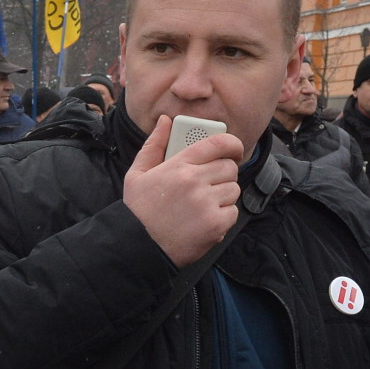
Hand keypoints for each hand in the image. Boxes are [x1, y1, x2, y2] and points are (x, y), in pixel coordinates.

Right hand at [123, 115, 242, 267]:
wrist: (136, 247)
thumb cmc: (137, 211)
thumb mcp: (137, 174)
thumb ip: (154, 145)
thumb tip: (165, 121)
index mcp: (178, 166)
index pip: (218, 143)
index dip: (231, 144)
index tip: (233, 150)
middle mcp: (195, 182)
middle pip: (229, 167)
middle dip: (222, 175)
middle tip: (207, 185)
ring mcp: (206, 204)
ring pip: (233, 190)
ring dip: (222, 196)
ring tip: (201, 206)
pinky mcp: (215, 224)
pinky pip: (232, 212)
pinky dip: (222, 217)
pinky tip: (202, 221)